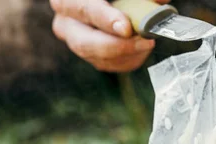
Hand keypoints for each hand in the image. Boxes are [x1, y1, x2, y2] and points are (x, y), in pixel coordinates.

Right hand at [50, 0, 169, 71]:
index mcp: (68, 0)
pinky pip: (111, 66)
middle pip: (86, 44)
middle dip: (119, 46)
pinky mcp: (92, 57)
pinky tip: (143, 48)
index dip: (106, 20)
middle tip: (146, 42)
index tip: (127, 28)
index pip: (85, 10)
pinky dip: (131, 59)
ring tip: (148, 41)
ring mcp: (77, 43)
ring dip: (130, 54)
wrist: (108, 6)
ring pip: (100, 59)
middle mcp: (66, 23)